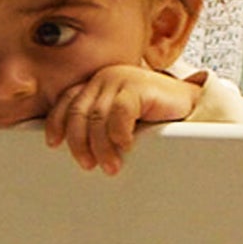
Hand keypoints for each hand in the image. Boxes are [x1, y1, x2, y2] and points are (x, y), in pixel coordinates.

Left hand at [44, 65, 202, 173]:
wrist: (188, 105)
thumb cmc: (152, 115)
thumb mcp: (117, 119)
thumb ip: (97, 123)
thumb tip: (77, 150)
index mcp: (95, 83)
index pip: (67, 102)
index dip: (57, 123)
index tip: (54, 144)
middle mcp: (104, 77)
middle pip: (78, 113)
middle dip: (79, 143)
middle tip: (88, 165)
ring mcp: (120, 79)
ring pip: (97, 118)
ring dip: (101, 147)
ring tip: (110, 166)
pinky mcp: (138, 86)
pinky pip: (119, 114)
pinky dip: (119, 134)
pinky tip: (126, 146)